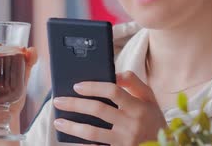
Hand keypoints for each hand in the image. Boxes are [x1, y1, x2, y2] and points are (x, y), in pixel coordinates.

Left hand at [52, 71, 166, 145]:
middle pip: (98, 110)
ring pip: (93, 132)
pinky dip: (82, 145)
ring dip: (72, 126)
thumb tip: (115, 73)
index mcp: (138, 107)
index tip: (77, 85)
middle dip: (75, 104)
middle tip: (58, 101)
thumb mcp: (150, 99)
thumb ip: (134, 83)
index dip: (93, 87)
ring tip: (58, 121)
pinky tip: (70, 140)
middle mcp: (131, 124)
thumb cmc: (153, 120)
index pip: (114, 91)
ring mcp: (124, 141)